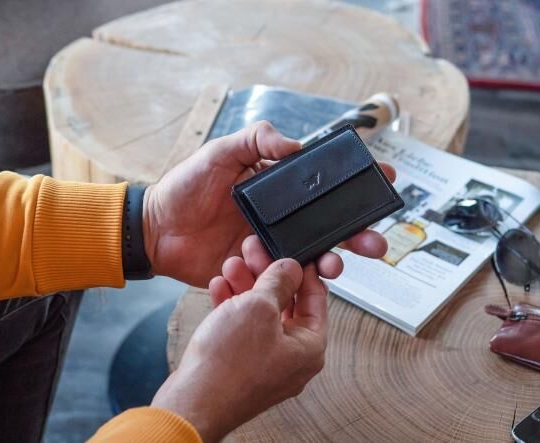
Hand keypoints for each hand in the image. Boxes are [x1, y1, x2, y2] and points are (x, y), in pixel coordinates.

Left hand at [143, 121, 394, 286]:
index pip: (325, 183)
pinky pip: (289, 276)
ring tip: (336, 265)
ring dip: (335, 260)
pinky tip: (304, 278)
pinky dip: (302, 279)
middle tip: (375, 239)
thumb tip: (296, 145)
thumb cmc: (185, 188)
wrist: (156, 231)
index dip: (356, 182)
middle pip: (332, 224)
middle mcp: (284, 216)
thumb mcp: (219, 152)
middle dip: (359, 232)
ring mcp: (274, 244)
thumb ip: (255, 140)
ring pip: (317, 254)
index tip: (383, 178)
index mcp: (279, 186)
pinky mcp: (261, 270)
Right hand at [151, 258, 326, 441]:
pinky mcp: (242, 367)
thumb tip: (290, 268)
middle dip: (266, 276)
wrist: (191, 403)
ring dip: (247, 287)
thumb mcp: (258, 307)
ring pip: (261, 315)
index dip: (302, 271)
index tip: (290, 254)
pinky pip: (243, 330)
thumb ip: (279, 282)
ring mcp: (267, 364)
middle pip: (286, 304)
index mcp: (309, 347)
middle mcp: (292, 358)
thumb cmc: (227, 366)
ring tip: (232, 266)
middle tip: (255, 255)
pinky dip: (233, 308)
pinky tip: (220, 288)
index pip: (316, 299)